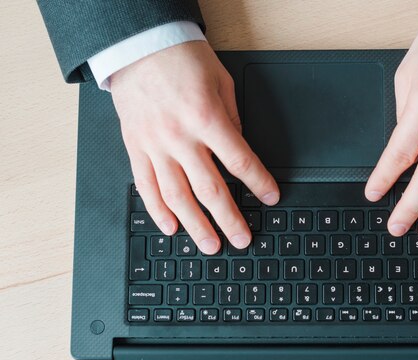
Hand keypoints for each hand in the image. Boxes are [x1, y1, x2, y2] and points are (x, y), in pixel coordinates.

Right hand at [111, 41, 278, 253]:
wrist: (138, 45)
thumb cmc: (181, 59)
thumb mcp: (221, 82)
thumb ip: (232, 120)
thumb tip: (239, 152)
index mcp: (206, 118)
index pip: (239, 161)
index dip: (258, 183)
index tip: (270, 198)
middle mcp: (179, 137)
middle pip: (209, 189)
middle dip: (229, 219)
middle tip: (242, 239)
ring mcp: (154, 145)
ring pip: (176, 196)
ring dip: (195, 225)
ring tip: (210, 245)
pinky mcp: (135, 147)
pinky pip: (146, 185)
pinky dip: (158, 210)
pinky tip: (171, 228)